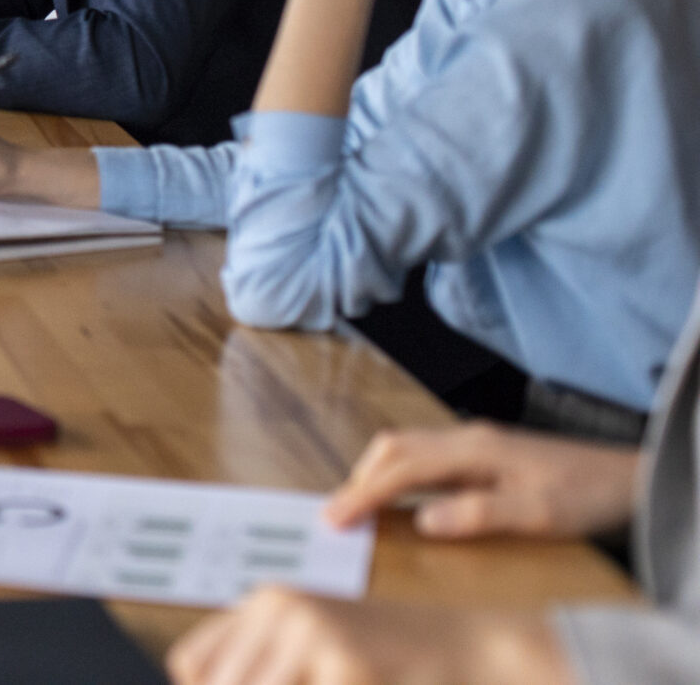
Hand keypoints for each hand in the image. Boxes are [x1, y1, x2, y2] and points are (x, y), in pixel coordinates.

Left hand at [168, 587, 567, 684]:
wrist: (468, 648)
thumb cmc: (384, 659)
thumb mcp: (313, 654)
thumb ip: (264, 666)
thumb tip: (192, 679)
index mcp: (265, 603)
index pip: (191, 664)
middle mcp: (278, 606)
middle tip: (309, 681)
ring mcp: (311, 630)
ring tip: (328, 677)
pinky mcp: (344, 660)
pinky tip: (357, 682)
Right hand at [322, 421, 639, 539]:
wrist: (626, 476)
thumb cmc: (584, 496)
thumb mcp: (537, 513)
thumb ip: (478, 514)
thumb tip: (422, 521)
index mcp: (474, 450)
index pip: (403, 469)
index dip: (364, 494)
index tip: (332, 519)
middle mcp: (467, 438)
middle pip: (395, 447)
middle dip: (360, 479)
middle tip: (338, 516)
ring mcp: (475, 442)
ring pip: (408, 447)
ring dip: (377, 474)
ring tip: (362, 508)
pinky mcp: (484, 453)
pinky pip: (425, 456)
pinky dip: (400, 474)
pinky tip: (404, 497)